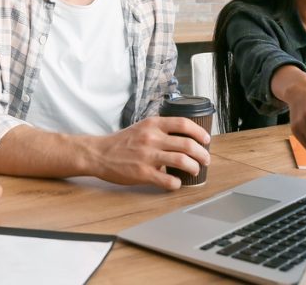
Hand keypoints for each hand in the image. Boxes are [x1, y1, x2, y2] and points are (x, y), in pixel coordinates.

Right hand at [91, 117, 210, 190]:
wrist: (99, 153)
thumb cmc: (121, 142)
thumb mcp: (141, 127)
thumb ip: (160, 130)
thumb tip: (184, 138)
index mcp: (153, 124)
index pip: (184, 124)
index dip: (199, 132)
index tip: (206, 139)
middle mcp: (152, 138)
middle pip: (187, 144)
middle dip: (202, 154)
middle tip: (206, 159)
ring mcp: (147, 156)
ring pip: (182, 161)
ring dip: (194, 167)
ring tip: (195, 170)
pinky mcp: (142, 173)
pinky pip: (167, 180)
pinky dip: (177, 183)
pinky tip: (177, 183)